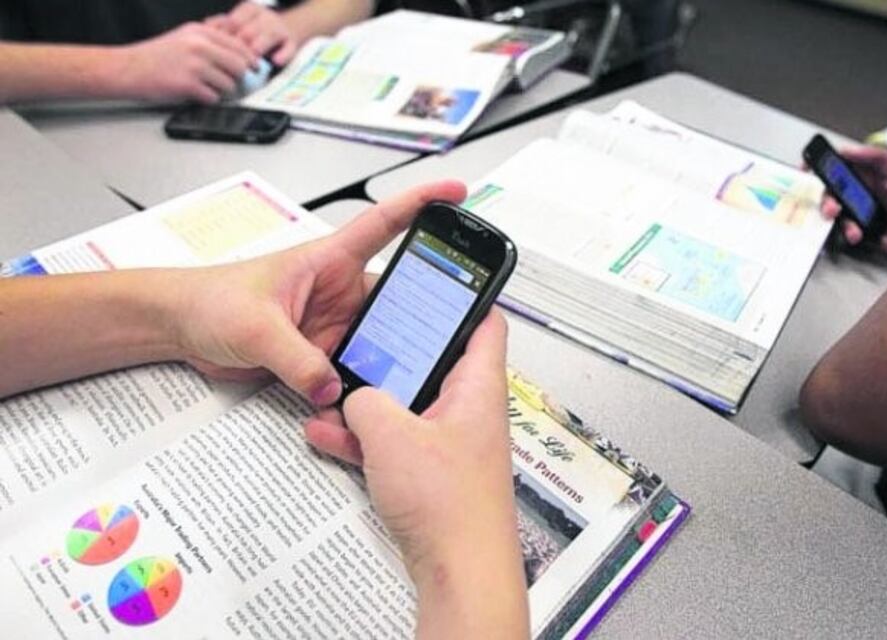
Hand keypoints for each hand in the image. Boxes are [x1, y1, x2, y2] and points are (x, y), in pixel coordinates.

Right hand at [113, 23, 257, 102]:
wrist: (127, 68)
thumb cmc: (155, 56)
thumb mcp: (183, 38)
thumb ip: (209, 43)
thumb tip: (239, 55)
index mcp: (200, 32)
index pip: (239, 46)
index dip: (251, 60)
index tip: (256, 68)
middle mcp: (199, 46)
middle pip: (239, 66)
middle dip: (239, 78)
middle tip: (234, 83)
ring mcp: (194, 65)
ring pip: (229, 84)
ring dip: (222, 90)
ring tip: (206, 87)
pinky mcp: (188, 84)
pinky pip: (213, 97)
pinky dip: (208, 99)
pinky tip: (195, 94)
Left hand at [171, 181, 466, 412]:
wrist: (179, 328)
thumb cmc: (209, 299)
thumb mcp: (255, 326)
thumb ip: (296, 358)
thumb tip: (332, 386)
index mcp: (327, 260)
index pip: (384, 224)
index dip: (421, 204)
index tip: (456, 192)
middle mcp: (337, 291)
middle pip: (395, 298)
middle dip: (420, 315)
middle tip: (447, 335)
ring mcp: (331, 324)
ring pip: (378, 340)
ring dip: (388, 360)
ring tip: (406, 379)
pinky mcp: (318, 353)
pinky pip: (352, 369)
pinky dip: (359, 386)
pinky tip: (366, 401)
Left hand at [207, 1, 298, 65]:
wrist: (287, 29)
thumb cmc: (255, 31)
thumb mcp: (239, 23)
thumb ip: (222, 25)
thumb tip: (205, 27)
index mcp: (249, 10)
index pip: (233, 21)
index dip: (224, 37)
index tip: (216, 52)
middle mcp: (265, 16)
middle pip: (249, 29)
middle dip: (240, 47)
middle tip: (231, 63)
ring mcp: (280, 29)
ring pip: (269, 35)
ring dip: (259, 48)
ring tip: (252, 63)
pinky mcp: (293, 42)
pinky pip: (289, 48)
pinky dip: (283, 55)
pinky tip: (276, 61)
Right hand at [307, 311, 529, 637]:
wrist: (459, 569)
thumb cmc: (452, 506)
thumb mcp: (392, 435)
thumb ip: (365, 402)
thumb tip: (353, 395)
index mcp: (477, 386)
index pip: (485, 321)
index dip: (463, 295)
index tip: (435, 277)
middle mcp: (467, 408)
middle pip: (431, 360)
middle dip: (389, 351)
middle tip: (360, 334)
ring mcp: (448, 440)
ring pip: (404, 402)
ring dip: (366, 398)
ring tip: (330, 391)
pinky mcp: (429, 470)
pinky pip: (393, 439)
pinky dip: (363, 436)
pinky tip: (327, 434)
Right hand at [817, 146, 886, 257]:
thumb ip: (877, 158)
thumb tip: (847, 149)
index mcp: (869, 174)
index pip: (838, 166)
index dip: (819, 166)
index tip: (805, 169)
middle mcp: (861, 192)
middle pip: (830, 193)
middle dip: (826, 201)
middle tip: (832, 210)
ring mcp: (861, 213)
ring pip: (837, 217)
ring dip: (842, 224)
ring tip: (854, 232)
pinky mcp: (864, 233)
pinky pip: (847, 234)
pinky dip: (853, 236)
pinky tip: (867, 237)